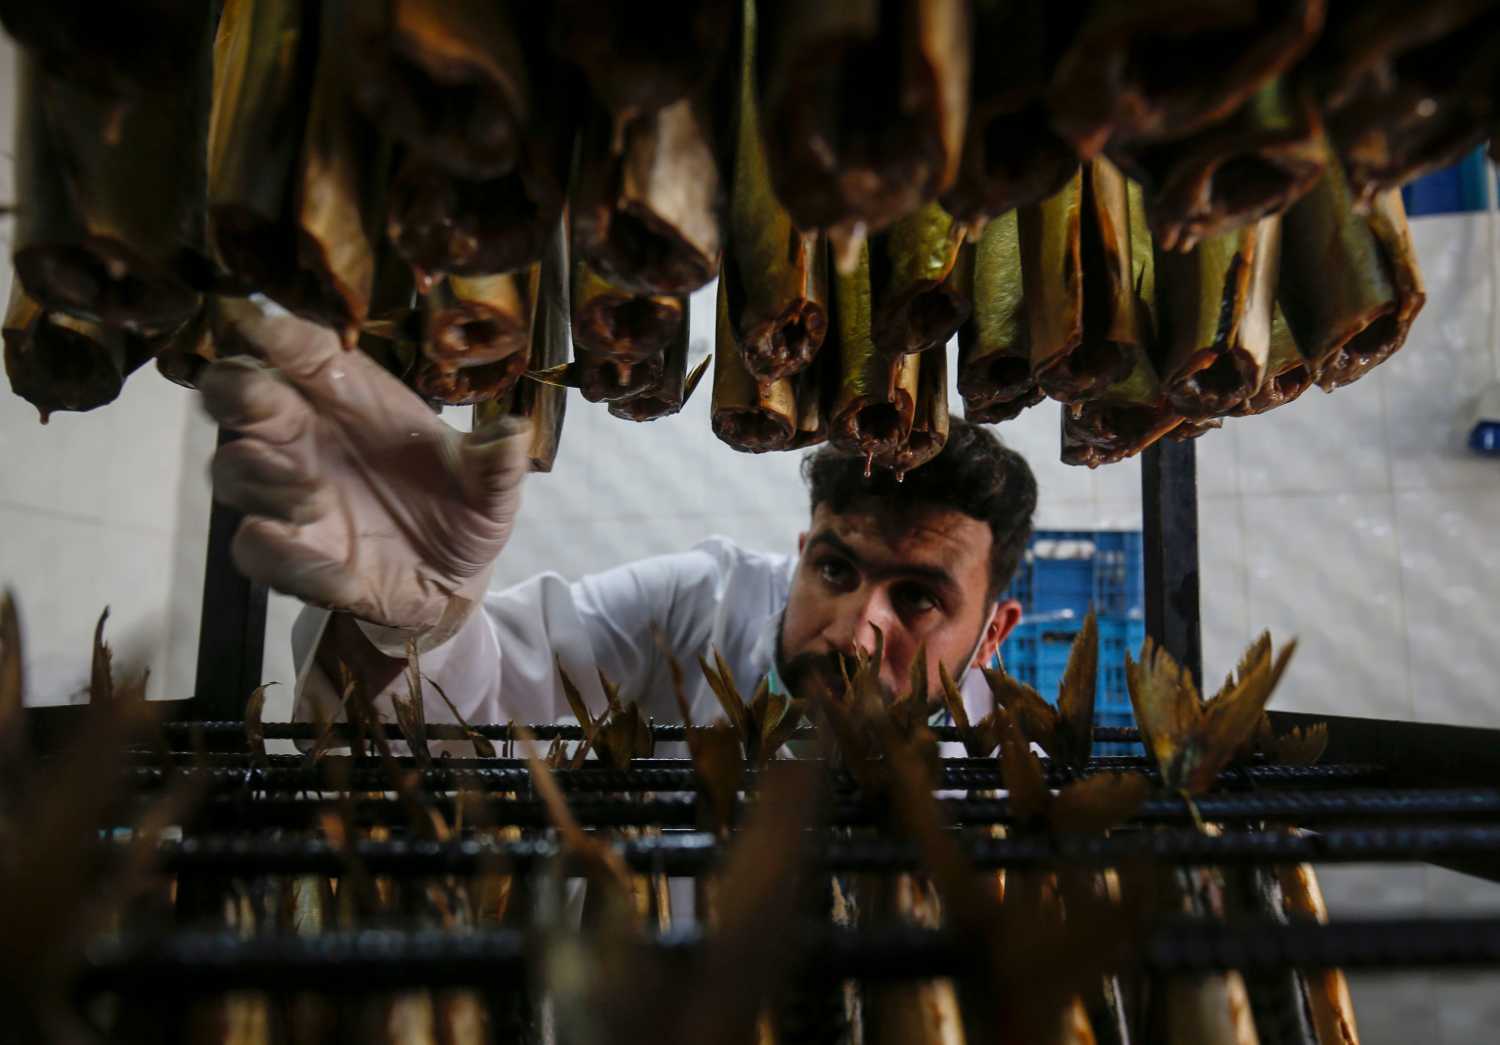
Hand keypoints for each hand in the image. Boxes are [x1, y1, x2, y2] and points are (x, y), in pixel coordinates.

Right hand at [200, 305, 528, 645]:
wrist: (453, 583)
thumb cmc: (460, 507)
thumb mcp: (489, 487)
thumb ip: (496, 462)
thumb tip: (514, 434)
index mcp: (351, 398)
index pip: (303, 349)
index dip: (280, 332)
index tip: (267, 323)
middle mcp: (306, 436)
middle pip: (236, 394)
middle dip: (236, 388)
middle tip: (261, 398)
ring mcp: (288, 493)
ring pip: (233, 468)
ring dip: (262, 476)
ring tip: (313, 496)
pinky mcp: (286, 552)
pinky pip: (255, 548)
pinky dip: (283, 557)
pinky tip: (332, 571)